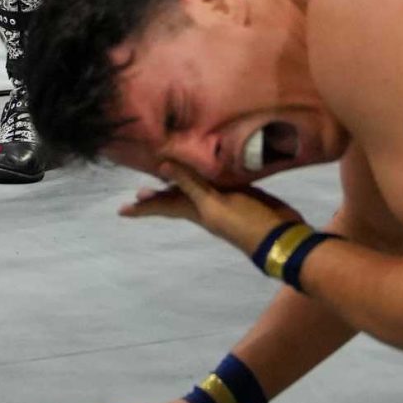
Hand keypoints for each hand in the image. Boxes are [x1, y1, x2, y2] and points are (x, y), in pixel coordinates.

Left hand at [121, 162, 300, 256]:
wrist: (281, 236)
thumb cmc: (244, 221)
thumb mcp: (214, 203)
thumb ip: (191, 183)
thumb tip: (161, 166)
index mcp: (195, 209)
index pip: (162, 206)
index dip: (143, 208)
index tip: (121, 211)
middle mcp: (205, 206)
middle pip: (175, 199)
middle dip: (158, 196)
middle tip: (140, 192)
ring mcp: (224, 201)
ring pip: (194, 190)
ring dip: (179, 184)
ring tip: (165, 177)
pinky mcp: (242, 194)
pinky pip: (215, 184)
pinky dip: (205, 177)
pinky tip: (208, 169)